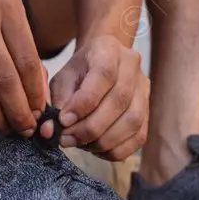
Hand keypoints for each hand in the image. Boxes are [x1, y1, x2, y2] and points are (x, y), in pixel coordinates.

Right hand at [0, 0, 48, 135]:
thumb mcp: (5, 14)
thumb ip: (23, 50)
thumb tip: (38, 100)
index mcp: (7, 3)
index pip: (28, 61)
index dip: (36, 94)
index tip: (40, 113)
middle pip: (5, 79)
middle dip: (19, 112)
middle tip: (26, 129)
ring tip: (5, 127)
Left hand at [50, 34, 149, 160]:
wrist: (103, 62)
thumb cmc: (80, 71)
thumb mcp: (63, 78)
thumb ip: (57, 102)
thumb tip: (50, 131)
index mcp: (108, 50)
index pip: (103, 75)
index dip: (83, 103)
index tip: (63, 121)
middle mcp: (132, 67)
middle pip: (119, 101)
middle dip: (90, 127)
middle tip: (67, 139)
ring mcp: (144, 89)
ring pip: (132, 121)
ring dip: (103, 140)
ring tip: (80, 144)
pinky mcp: (148, 111)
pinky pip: (138, 137)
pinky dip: (116, 149)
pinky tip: (96, 148)